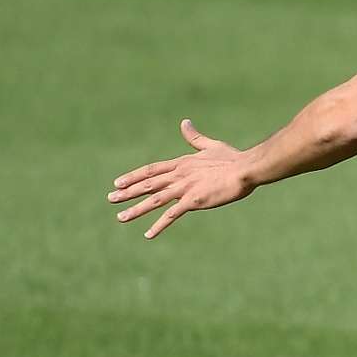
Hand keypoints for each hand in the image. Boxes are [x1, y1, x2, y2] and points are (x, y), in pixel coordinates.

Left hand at [107, 120, 254, 239]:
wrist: (246, 169)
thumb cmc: (233, 158)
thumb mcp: (211, 145)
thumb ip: (195, 138)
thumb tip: (184, 122)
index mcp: (182, 163)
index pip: (151, 170)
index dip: (133, 177)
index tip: (118, 183)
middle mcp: (179, 175)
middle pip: (147, 184)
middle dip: (127, 192)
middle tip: (110, 199)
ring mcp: (185, 188)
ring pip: (154, 200)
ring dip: (136, 209)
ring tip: (120, 217)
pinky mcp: (193, 200)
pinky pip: (172, 215)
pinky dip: (159, 225)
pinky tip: (148, 234)